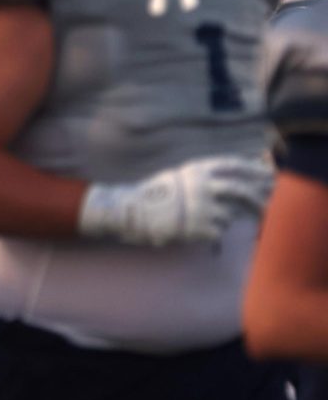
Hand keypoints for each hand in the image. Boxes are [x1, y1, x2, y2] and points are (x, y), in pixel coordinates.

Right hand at [78, 157, 272, 246]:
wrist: (133, 213)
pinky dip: (210, 234)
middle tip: (265, 204)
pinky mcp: (202, 227)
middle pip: (241, 190)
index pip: (234, 166)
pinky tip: (193, 232)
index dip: (253, 169)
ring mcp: (205, 207)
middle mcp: (205, 186)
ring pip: (229, 214)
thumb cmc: (153, 197)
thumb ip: (204, 179)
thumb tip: (233, 184)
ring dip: (221, 220)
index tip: (267, 174)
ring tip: (200, 221)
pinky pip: (217, 232)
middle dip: (256, 198)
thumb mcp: (179, 178)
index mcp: (199, 170)